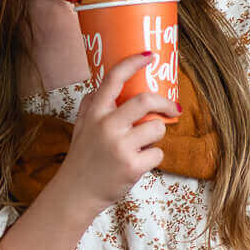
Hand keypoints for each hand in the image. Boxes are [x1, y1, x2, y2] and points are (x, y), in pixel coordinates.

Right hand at [54, 52, 177, 207]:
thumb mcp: (80, 126)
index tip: (149, 56)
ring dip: (157, 136)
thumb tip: (103, 84)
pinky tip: (138, 162)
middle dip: (165, 103)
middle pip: (145, 101)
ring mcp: (120, 146)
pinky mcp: (132, 166)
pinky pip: (158, 153)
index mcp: (94, 113)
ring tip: (143, 145)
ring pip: (157, 129)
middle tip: (172, 108)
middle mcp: (106, 126)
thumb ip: (91, 105)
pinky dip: (153, 157)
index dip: (132, 63)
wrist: (76, 192)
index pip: (113, 79)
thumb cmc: (82, 158)